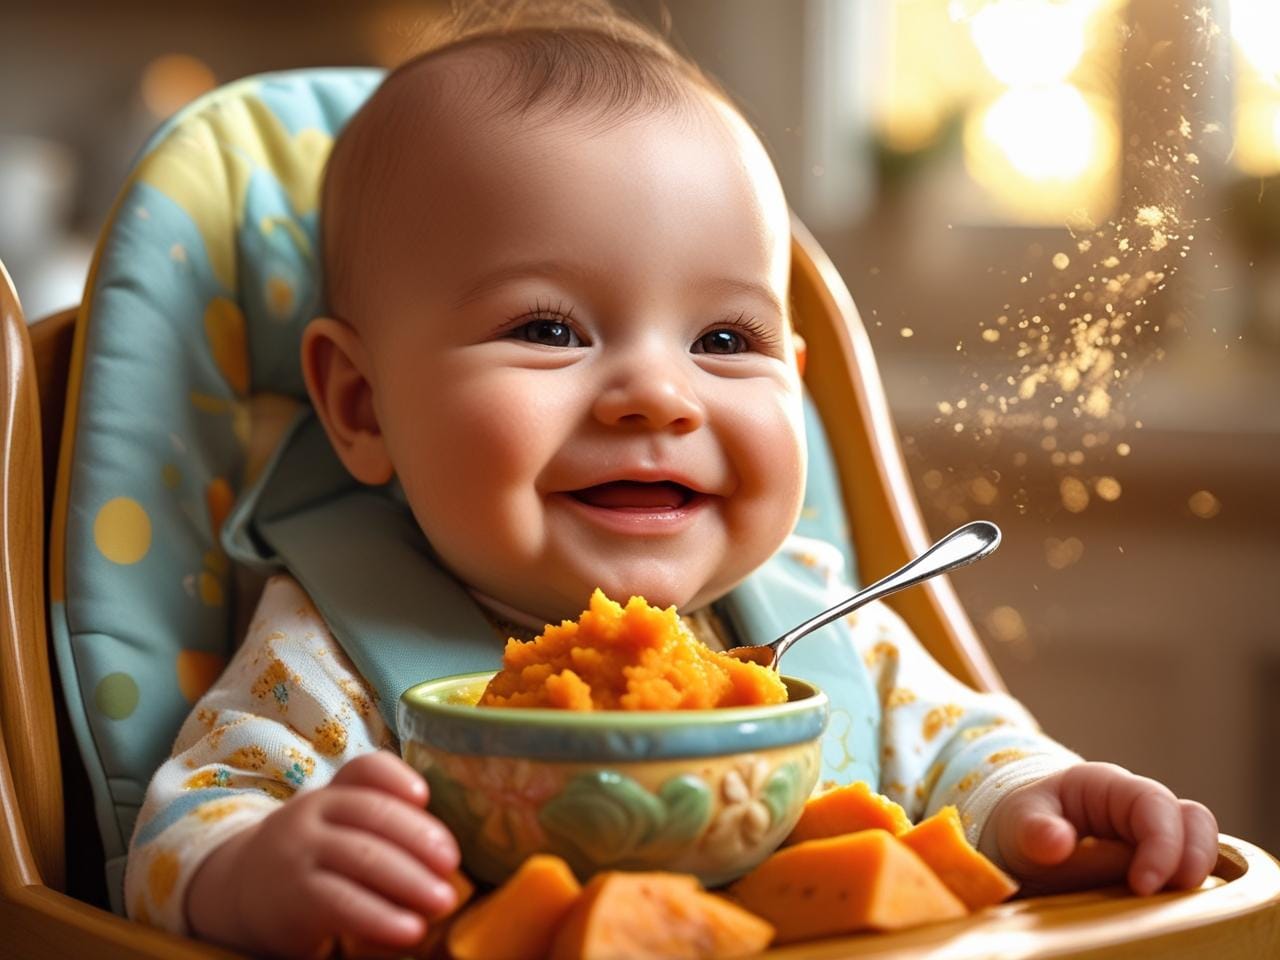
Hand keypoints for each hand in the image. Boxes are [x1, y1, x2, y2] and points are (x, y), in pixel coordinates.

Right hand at [185, 751, 459, 957]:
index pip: (365, 769)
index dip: (397, 778)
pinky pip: (344, 903)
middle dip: (421, 838)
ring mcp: (300, 851)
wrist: (238, 891)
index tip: (424, 795)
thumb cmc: (311, 857)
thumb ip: (379, 825)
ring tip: (444, 901)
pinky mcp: (294, 896)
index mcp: (332, 791)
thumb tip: (441, 855)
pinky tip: (411, 931)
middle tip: (451, 864)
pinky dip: (382, 917)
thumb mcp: (336, 827)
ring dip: (412, 880)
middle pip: (374, 814)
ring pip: (364, 857)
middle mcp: (313, 812)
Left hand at [978, 762, 1218, 896]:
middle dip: (1193, 859)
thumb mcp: (1018, 823)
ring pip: (1199, 847)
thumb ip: (1035, 831)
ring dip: (1194, 878)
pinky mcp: (1155, 867)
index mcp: (1107, 787)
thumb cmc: (1022, 824)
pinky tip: (1165, 917)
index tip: (1142, 886)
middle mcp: (1139, 808)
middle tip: (1174, 900)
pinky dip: (1184, 894)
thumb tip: (1058, 842)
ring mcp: (1152, 838)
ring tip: (1173, 912)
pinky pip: (1184, 875)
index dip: (1161, 843)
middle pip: (1193, 821)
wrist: (1020, 842)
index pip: (1154, 804)